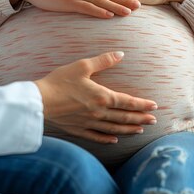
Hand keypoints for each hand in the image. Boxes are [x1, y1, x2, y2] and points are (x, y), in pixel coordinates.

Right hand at [34, 51, 157, 143]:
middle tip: (153, 120)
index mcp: (101, 96)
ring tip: (139, 130)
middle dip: (140, 119)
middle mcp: (99, 112)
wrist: (39, 101)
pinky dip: (107, 138)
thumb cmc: (59, 81)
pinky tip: (114, 139)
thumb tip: (120, 54)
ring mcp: (89, 123)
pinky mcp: (78, 129)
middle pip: (124, 117)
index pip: (128, 102)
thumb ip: (103, 61)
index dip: (142, 104)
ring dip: (128, 129)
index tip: (154, 106)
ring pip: (114, 128)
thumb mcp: (81, 66)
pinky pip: (96, 136)